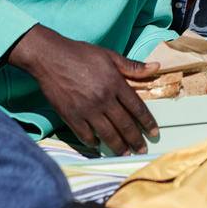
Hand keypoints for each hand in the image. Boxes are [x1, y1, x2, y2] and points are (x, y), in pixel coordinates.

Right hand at [4, 24, 158, 154]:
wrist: (50, 57)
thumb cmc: (81, 54)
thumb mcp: (110, 55)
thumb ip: (133, 66)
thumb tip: (156, 67)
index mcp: (116, 83)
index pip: (137, 107)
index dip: (147, 122)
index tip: (154, 132)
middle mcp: (104, 99)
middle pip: (124, 124)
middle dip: (135, 140)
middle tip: (142, 150)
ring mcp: (87, 109)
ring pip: (107, 133)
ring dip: (118, 146)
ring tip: (125, 153)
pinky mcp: (70, 115)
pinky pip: (85, 135)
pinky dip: (93, 142)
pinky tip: (98, 145)